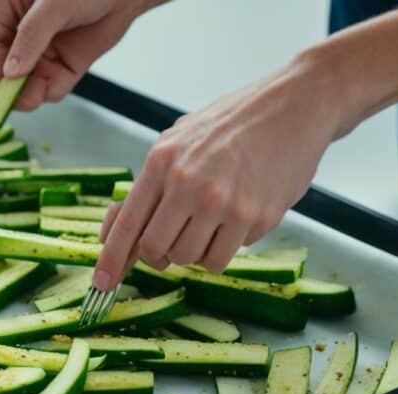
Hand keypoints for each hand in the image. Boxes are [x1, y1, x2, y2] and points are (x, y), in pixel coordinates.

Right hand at [0, 0, 162, 110]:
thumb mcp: (55, 4)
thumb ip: (31, 36)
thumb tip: (11, 73)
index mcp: (3, 12)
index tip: (7, 85)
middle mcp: (16, 35)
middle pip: (0, 74)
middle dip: (14, 89)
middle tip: (31, 96)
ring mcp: (38, 53)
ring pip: (24, 87)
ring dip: (35, 93)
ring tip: (52, 81)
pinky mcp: (59, 66)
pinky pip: (48, 89)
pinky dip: (53, 91)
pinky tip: (64, 77)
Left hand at [93, 56, 344, 290]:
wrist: (296, 106)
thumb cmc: (233, 123)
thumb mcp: (179, 139)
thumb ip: (150, 183)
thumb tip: (115, 229)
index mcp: (162, 162)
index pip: (129, 223)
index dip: (111, 259)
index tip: (101, 283)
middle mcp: (188, 184)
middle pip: (156, 249)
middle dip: (160, 253)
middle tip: (173, 240)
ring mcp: (223, 203)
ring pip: (190, 259)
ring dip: (194, 251)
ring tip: (210, 221)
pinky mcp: (255, 217)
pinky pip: (226, 256)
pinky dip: (225, 247)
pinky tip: (235, 218)